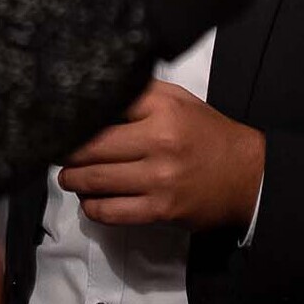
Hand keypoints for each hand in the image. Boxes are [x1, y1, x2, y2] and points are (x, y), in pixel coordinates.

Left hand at [56, 81, 264, 228]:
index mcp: (163, 110)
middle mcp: (160, 142)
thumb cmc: (208, 135)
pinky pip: (111, 212)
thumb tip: (96, 92)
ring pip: (95, 181)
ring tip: (69, 177)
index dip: (74, 118)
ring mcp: (159, 179)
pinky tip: (90, 201)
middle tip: (57, 152)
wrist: (246, 175)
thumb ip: (140, 93)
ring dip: (73, 180)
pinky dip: (93, 208)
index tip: (58, 122)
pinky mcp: (160, 209)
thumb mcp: (179, 101)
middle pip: (91, 147)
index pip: (104, 109)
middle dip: (66, 153)